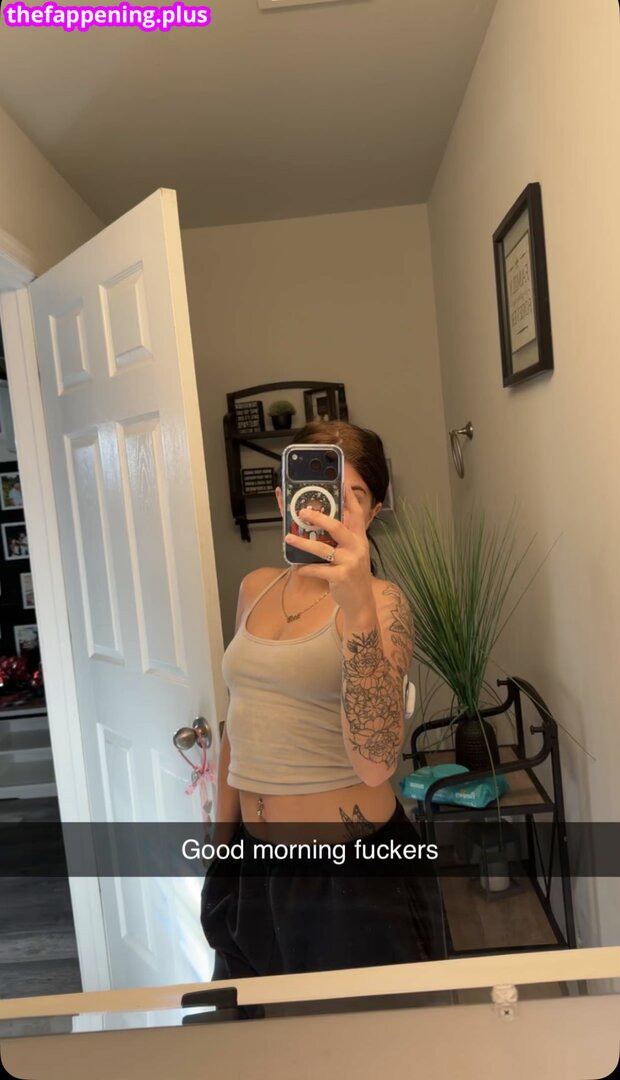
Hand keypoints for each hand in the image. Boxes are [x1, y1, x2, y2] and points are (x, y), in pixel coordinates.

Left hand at [284, 480, 375, 620]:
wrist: (361, 602)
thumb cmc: (352, 575)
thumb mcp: (353, 553)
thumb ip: (343, 538)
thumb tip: (323, 520)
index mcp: (359, 538)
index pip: (356, 513)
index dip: (349, 497)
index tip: (341, 481)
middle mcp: (357, 547)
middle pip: (337, 527)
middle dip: (319, 518)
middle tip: (302, 511)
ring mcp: (350, 562)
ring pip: (323, 549)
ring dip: (303, 543)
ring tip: (288, 537)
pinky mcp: (342, 576)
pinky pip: (318, 570)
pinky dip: (306, 569)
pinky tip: (297, 568)